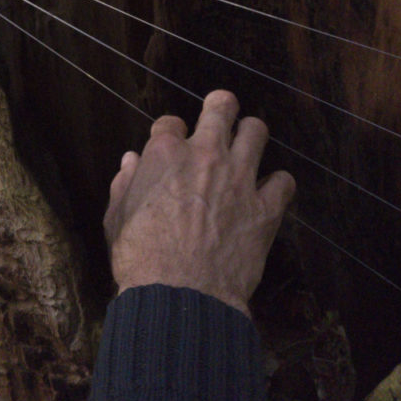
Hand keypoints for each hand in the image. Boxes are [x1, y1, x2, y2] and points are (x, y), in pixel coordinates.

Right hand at [103, 90, 295, 315]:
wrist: (179, 293)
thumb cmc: (139, 257)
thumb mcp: (116, 218)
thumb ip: (124, 184)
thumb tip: (131, 161)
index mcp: (165, 154)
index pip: (170, 122)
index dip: (171, 132)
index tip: (173, 144)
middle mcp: (205, 155)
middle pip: (221, 107)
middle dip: (221, 107)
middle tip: (221, 116)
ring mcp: (239, 178)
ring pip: (257, 131)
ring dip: (251, 136)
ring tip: (247, 149)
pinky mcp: (265, 208)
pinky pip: (284, 181)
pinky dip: (277, 185)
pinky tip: (268, 194)